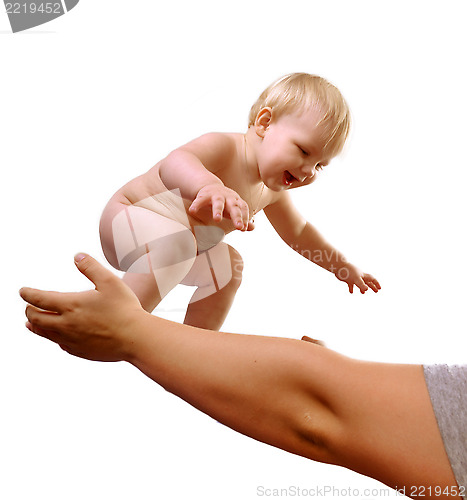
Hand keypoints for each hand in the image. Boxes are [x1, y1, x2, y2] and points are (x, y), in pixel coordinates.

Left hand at [20, 254, 143, 361]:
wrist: (135, 338)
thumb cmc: (125, 309)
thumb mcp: (110, 281)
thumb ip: (91, 267)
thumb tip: (77, 256)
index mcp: (71, 305)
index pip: (40, 299)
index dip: (28, 294)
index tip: (22, 291)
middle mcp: (66, 325)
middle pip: (37, 318)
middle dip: (29, 310)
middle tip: (28, 305)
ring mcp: (71, 340)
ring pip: (45, 333)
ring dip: (35, 326)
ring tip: (30, 323)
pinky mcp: (80, 351)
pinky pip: (60, 344)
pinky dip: (53, 337)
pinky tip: (57, 336)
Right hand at [189, 184, 253, 230]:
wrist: (210, 186)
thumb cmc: (225, 202)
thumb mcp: (234, 209)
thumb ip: (243, 218)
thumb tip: (253, 227)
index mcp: (237, 201)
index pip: (243, 208)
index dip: (244, 218)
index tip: (243, 228)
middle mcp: (228, 197)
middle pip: (234, 206)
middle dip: (237, 216)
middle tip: (238, 227)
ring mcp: (216, 195)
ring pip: (218, 202)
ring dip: (218, 210)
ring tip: (217, 220)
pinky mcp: (204, 195)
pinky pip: (200, 200)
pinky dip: (196, 205)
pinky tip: (192, 211)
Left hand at [334, 263, 380, 293]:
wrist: (338, 266)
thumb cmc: (348, 271)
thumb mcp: (356, 278)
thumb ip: (361, 284)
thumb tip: (366, 289)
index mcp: (363, 275)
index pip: (372, 279)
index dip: (376, 284)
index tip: (379, 289)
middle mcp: (359, 276)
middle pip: (367, 282)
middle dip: (372, 286)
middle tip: (376, 291)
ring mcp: (353, 278)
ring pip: (359, 284)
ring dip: (362, 288)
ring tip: (363, 293)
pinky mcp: (348, 279)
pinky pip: (351, 285)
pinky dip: (351, 288)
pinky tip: (351, 292)